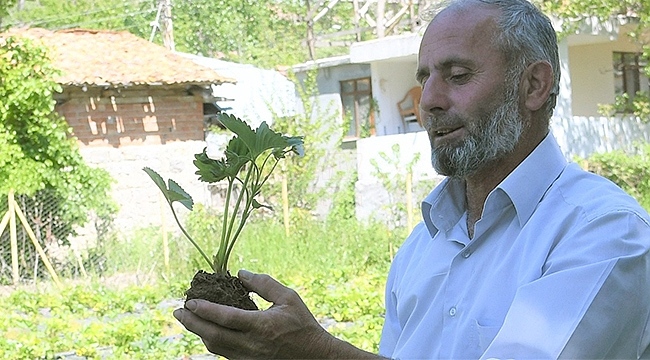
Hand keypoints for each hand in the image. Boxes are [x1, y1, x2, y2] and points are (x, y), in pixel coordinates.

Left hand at [173, 270, 377, 358]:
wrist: (314, 357)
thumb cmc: (303, 325)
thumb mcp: (288, 299)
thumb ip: (264, 284)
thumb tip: (241, 274)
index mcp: (261, 327)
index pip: (226, 318)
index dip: (205, 310)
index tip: (190, 302)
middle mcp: (251, 345)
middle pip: (212, 336)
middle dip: (191, 323)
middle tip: (177, 312)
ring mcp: (248, 358)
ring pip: (215, 347)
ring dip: (198, 332)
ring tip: (188, 319)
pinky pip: (223, 353)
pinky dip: (211, 341)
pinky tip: (206, 331)